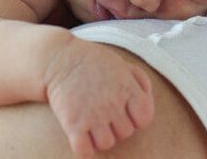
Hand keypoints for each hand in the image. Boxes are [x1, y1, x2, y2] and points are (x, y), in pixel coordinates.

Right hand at [45, 39, 153, 156]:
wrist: (57, 57)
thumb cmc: (90, 60)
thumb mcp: (120, 62)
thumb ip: (139, 79)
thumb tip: (148, 96)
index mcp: (126, 88)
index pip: (144, 119)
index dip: (135, 117)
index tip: (124, 110)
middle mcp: (112, 103)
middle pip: (125, 132)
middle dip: (115, 124)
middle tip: (102, 111)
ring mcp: (92, 114)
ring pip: (107, 143)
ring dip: (99, 135)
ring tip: (90, 121)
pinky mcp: (73, 123)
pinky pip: (84, 150)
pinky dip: (83, 147)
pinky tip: (79, 133)